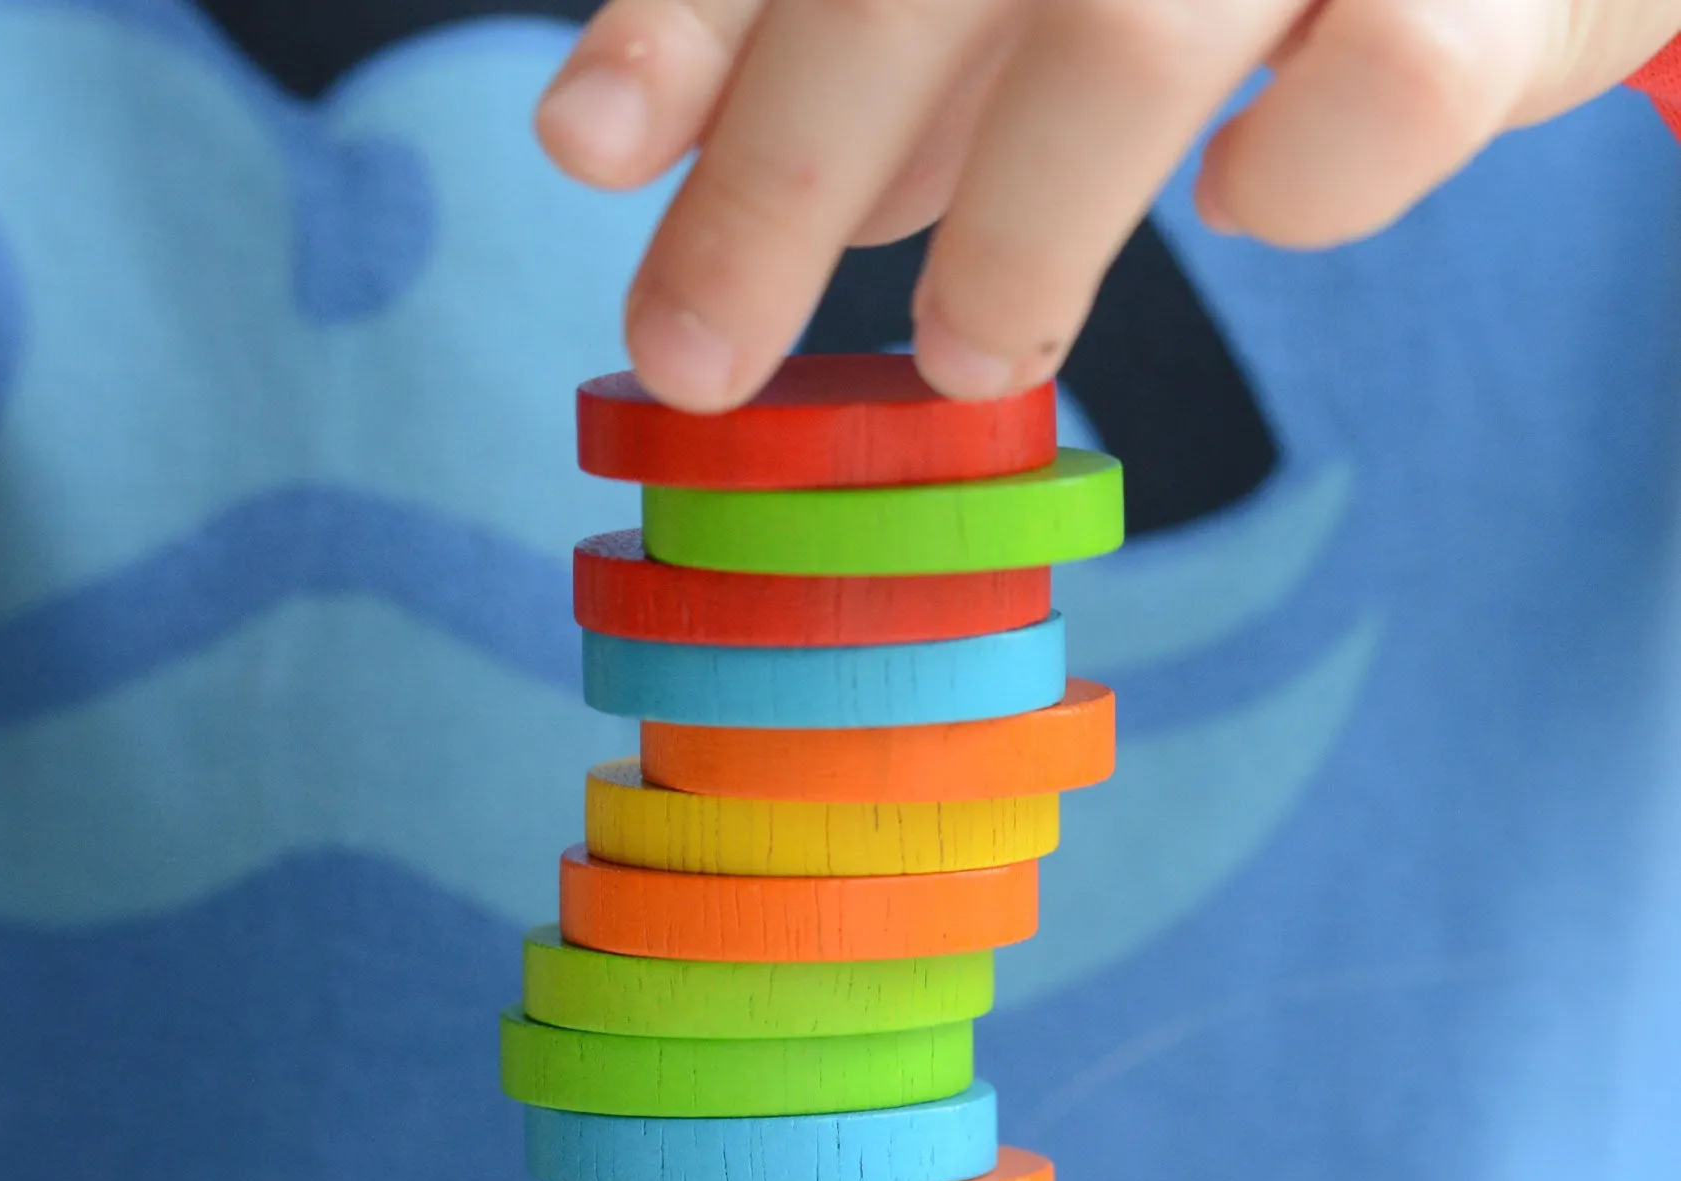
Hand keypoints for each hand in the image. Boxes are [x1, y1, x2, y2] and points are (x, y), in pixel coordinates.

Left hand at [535, 0, 1680, 412]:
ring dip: (1017, 230)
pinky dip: (1300, 186)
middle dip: (780, 175)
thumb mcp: (996, 9)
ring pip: (1126, 40)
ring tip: (964, 355)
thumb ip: (838, 63)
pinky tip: (1248, 198)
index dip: (687, 27)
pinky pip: (1387, 89)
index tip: (580, 147)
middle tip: (697, 357)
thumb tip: (616, 143)